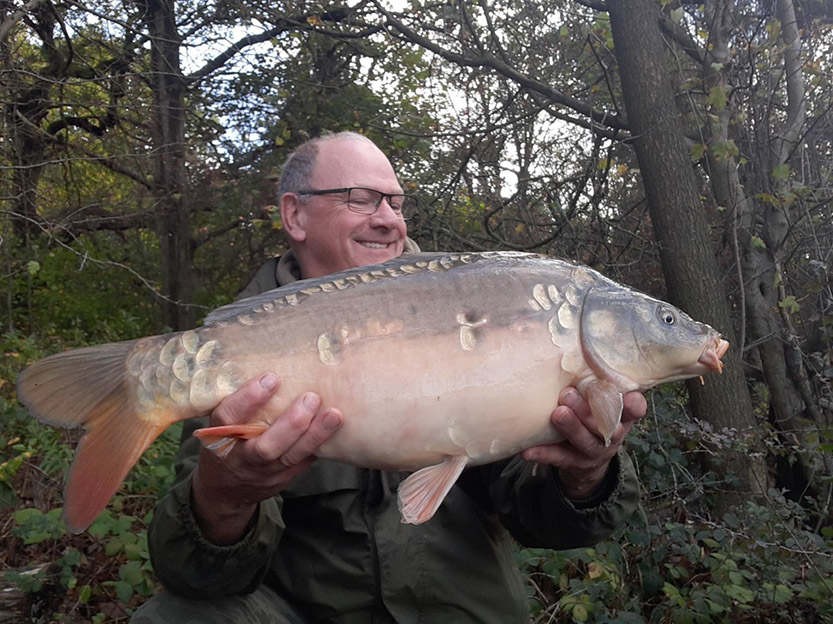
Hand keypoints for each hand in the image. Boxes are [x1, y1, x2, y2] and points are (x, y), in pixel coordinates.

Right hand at [191, 373, 342, 543]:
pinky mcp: (281, 479)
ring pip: (290, 456)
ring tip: (334, 415)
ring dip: (315, 435)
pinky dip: (318, 447)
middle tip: (311, 397)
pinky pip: (302, 464)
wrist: (224, 490)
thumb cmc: (226, 443)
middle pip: (266, 446)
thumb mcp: (220, 425)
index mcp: (219, 438)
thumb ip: (240, 405)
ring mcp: (263, 473)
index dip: (248, 398)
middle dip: (291, 423)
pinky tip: (334, 431)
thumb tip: (273, 364)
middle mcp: (241, 458)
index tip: (271, 377)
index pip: (228, 417)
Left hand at [522, 387, 645, 500]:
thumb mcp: (598, 396)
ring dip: (571, 428)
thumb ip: (592, 375)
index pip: (634, 410)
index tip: (631, 398)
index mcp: (621, 415)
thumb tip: (563, 334)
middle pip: (607, 426)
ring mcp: (594, 451)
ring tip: (557, 414)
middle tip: (568, 394)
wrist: (584, 457)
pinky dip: (544, 454)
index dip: (635, 406)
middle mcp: (612, 434)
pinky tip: (528, 449)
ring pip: (586, 442)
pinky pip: (558, 458)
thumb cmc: (590, 412)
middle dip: (588, 411)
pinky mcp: (574, 463)